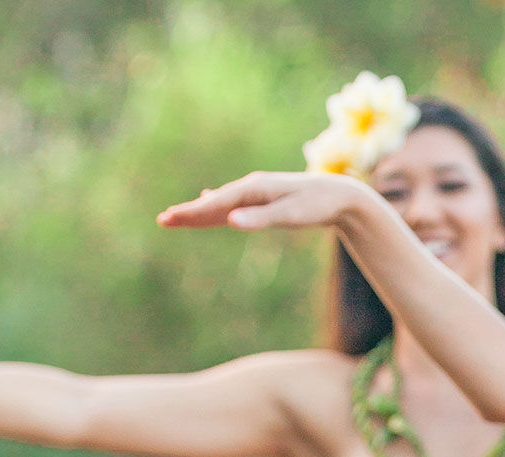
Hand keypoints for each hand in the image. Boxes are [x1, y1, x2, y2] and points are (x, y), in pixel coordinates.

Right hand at [156, 171, 374, 231]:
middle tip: (163, 220)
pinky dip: (216, 206)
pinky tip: (208, 204)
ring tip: (176, 217)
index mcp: (254, 189)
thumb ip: (260, 219)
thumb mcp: (290, 215)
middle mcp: (252, 188)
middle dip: (189, 212)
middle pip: (214, 202)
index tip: (170, 218)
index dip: (193, 212)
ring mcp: (258, 193)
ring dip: (199, 210)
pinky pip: (233, 204)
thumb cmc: (317, 205)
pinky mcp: (265, 200)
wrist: (342, 196)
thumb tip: (230, 221)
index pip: (217, 202)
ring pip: (222, 203)